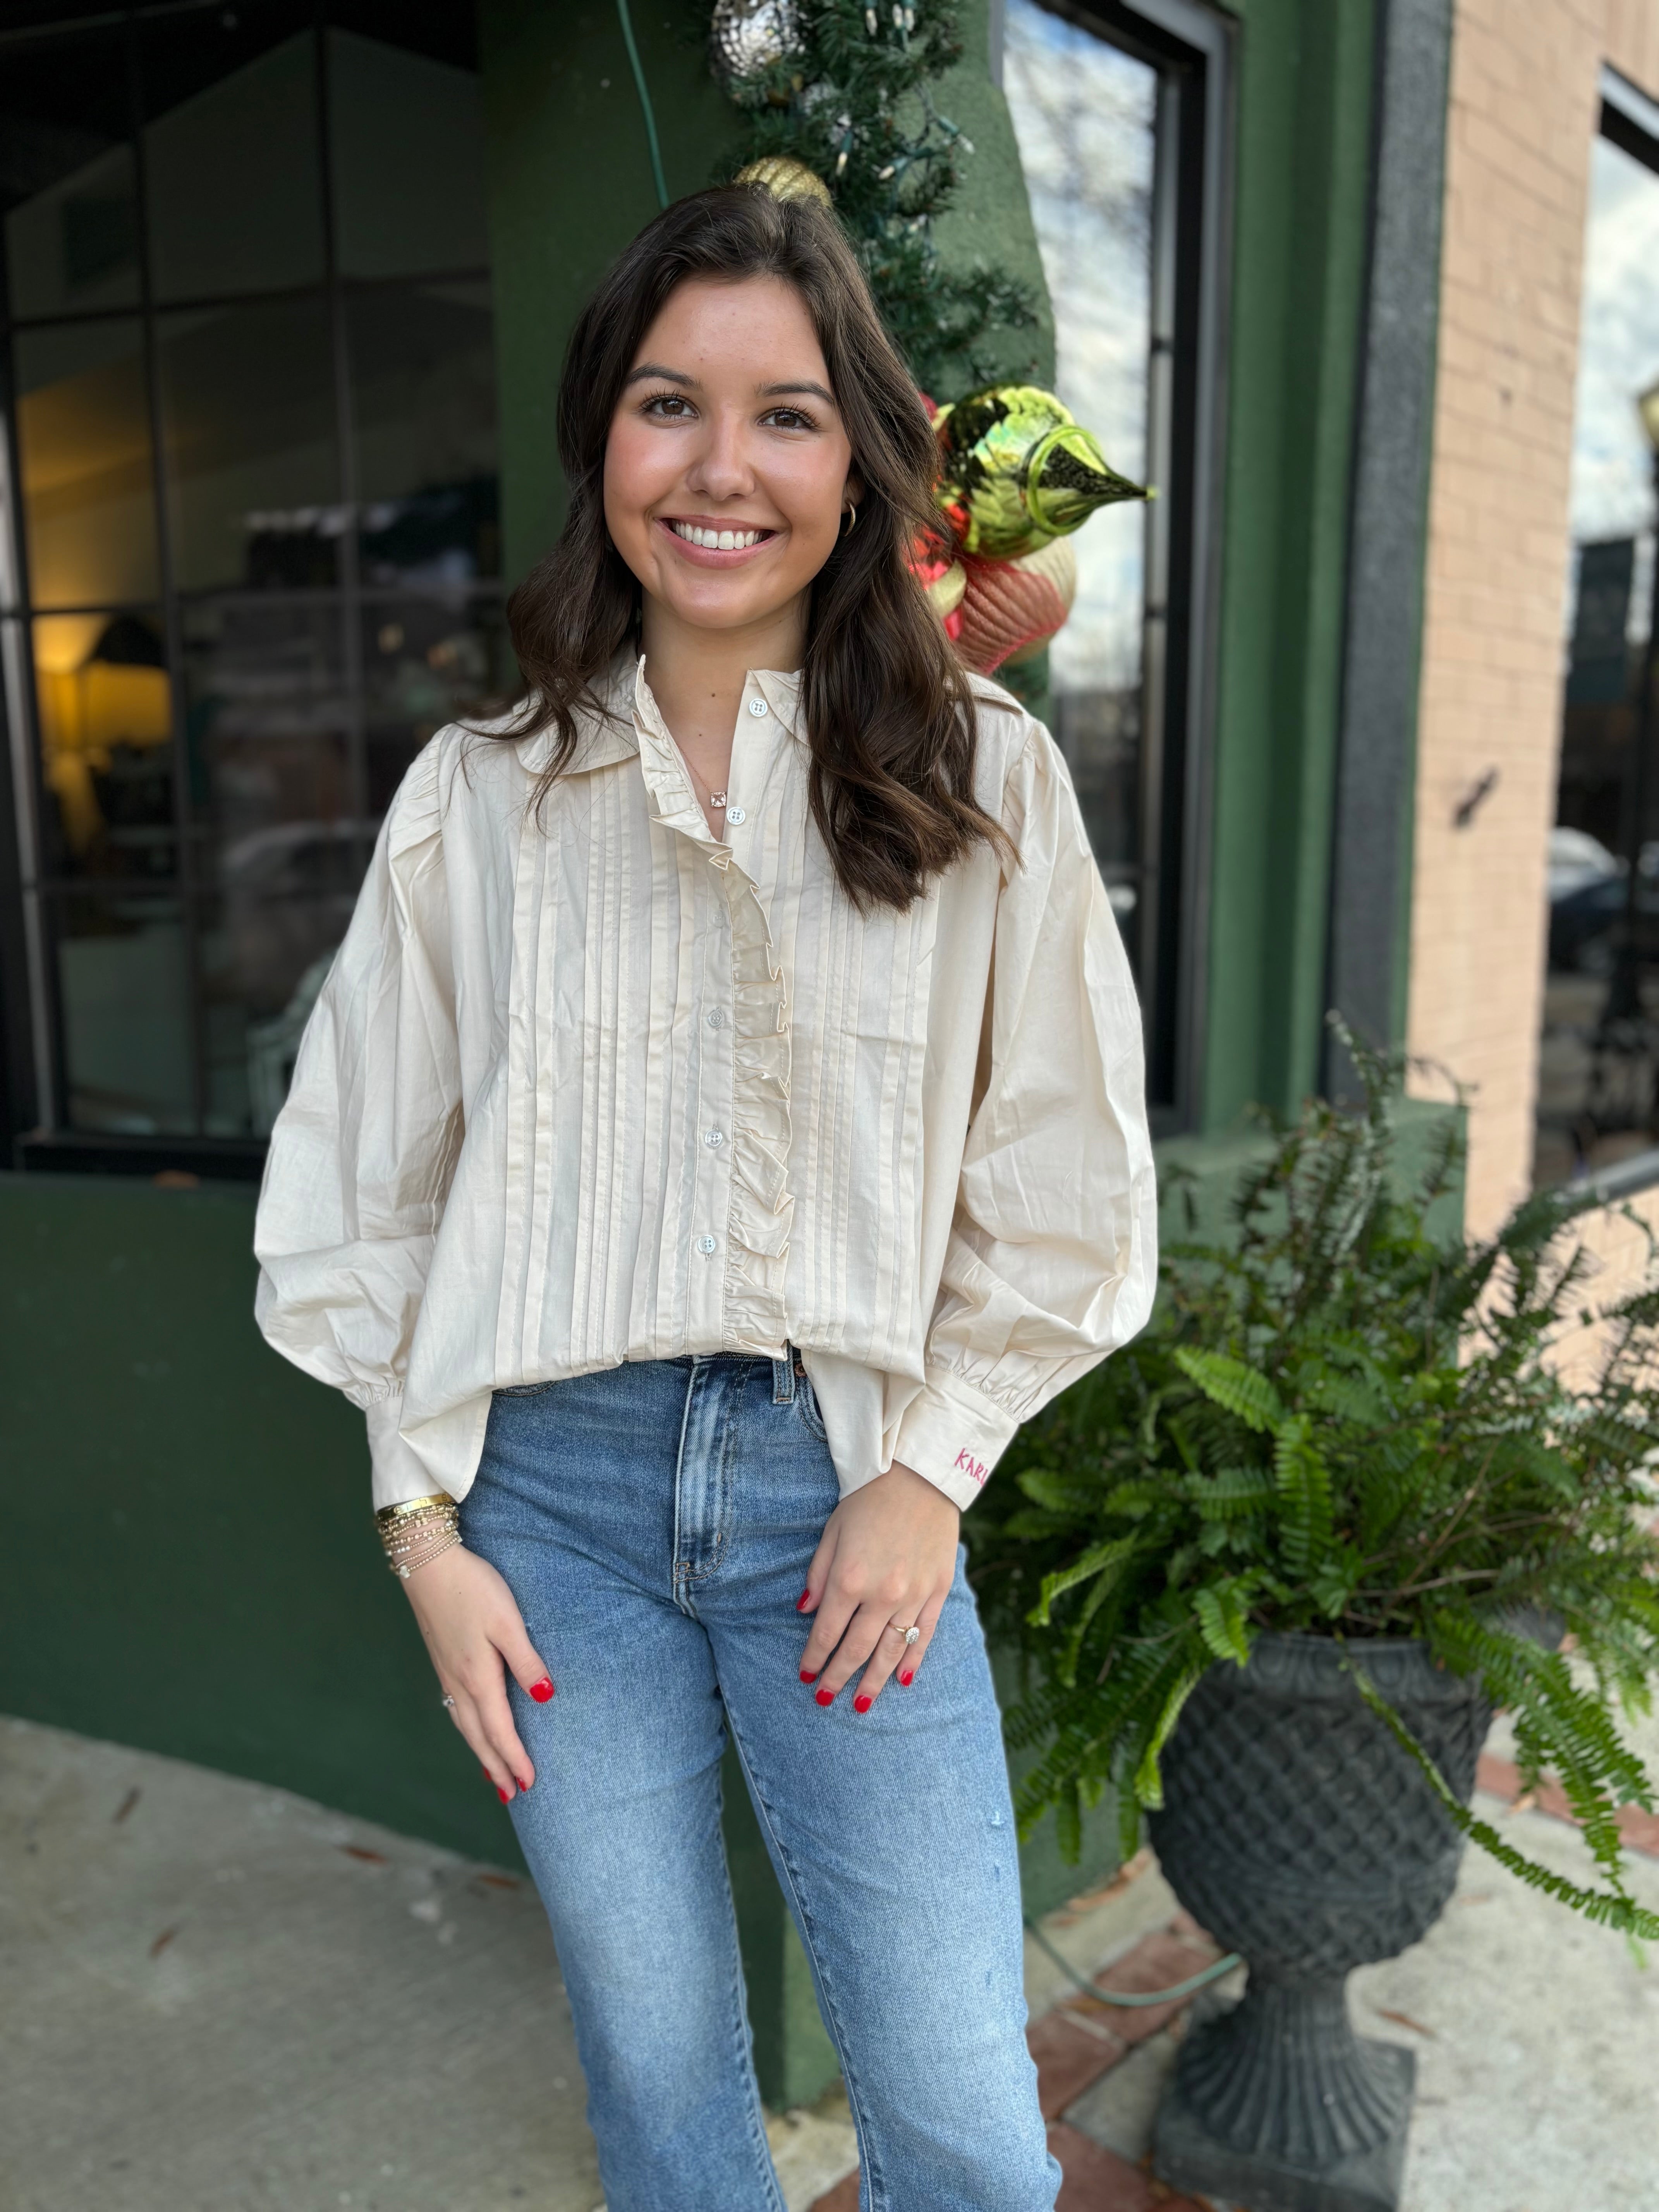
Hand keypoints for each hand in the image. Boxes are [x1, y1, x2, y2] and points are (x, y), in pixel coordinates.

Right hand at [400, 1545, 553, 1802]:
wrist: (426, 1563)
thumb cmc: (473, 1588)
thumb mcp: (507, 1621)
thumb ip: (526, 1660)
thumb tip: (546, 1697)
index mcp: (478, 1676)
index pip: (500, 1730)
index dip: (515, 1759)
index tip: (530, 1784)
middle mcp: (458, 1682)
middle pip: (479, 1737)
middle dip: (496, 1768)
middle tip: (512, 1795)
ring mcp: (446, 1673)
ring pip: (465, 1725)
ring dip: (481, 1753)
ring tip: (493, 1774)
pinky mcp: (442, 1660)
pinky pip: (456, 1709)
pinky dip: (468, 1730)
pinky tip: (472, 1728)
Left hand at [798, 1460, 959, 1711]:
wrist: (920, 1475)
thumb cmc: (868, 1499)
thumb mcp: (832, 1532)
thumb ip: (818, 1576)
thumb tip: (805, 1613)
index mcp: (849, 1578)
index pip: (826, 1633)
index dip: (814, 1658)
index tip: (805, 1677)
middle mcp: (882, 1594)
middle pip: (857, 1649)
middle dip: (838, 1678)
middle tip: (825, 1701)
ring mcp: (914, 1594)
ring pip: (891, 1650)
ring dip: (874, 1682)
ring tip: (861, 1706)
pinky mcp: (939, 1589)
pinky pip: (925, 1634)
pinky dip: (913, 1659)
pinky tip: (902, 1680)